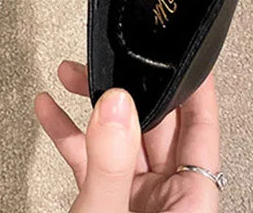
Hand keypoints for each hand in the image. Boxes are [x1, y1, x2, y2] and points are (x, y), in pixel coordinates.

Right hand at [35, 61, 220, 212]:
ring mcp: (133, 202)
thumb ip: (111, 162)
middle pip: (155, 126)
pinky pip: (90, 160)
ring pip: (118, 138)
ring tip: (70, 75)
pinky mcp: (103, 205)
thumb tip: (116, 104)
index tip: (183, 55)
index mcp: (188, 203)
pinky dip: (69, 134)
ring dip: (92, 105)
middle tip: (106, 61)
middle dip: (128, 88)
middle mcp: (164, 200)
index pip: (201, 131)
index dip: (195, 88)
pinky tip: (51, 110)